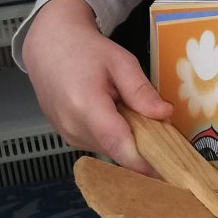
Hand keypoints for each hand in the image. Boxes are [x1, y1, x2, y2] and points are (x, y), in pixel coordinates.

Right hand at [21, 0, 171, 174]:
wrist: (49, 47)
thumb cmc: (85, 50)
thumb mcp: (121, 62)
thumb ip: (141, 91)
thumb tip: (164, 114)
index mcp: (86, 106)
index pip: (119, 145)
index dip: (144, 162)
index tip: (168, 171)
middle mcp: (72, 127)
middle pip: (117, 150)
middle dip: (142, 146)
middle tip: (163, 130)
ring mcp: (66, 134)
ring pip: (109, 149)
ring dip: (127, 139)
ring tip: (133, 113)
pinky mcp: (66, 136)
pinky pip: (98, 144)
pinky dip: (113, 135)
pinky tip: (116, 115)